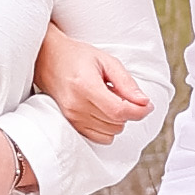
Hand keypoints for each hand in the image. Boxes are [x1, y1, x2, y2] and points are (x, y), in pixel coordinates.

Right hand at [32, 22, 155, 143]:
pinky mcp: (70, 124)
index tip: (147, 104)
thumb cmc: (77, 56)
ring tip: (107, 99)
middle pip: (117, 123)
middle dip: (127, 111)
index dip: (139, 111)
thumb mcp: (106, 60)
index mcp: (85, 86)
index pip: (119, 111)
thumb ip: (126, 83)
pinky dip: (107, 128)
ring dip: (117, 119)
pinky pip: (100, 138)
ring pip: (111, 132)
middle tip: (119, 92)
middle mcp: (76, 105)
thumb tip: (144, 102)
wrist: (47, 58)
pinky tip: (101, 110)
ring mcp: (71, 117)